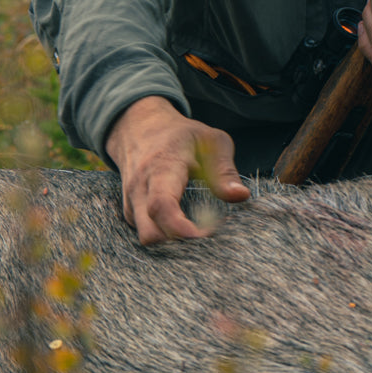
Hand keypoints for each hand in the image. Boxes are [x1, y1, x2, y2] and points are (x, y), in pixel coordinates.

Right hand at [105, 96, 249, 245]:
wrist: (140, 127)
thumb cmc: (182, 135)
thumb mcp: (210, 140)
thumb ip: (225, 169)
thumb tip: (241, 196)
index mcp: (162, 167)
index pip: (161, 205)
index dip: (181, 228)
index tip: (206, 235)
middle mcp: (140, 187)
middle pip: (149, 232)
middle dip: (178, 244)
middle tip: (207, 236)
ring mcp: (131, 201)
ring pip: (145, 237)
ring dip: (171, 242)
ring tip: (197, 229)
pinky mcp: (129, 212)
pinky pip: (143, 233)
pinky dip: (164, 237)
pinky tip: (183, 227)